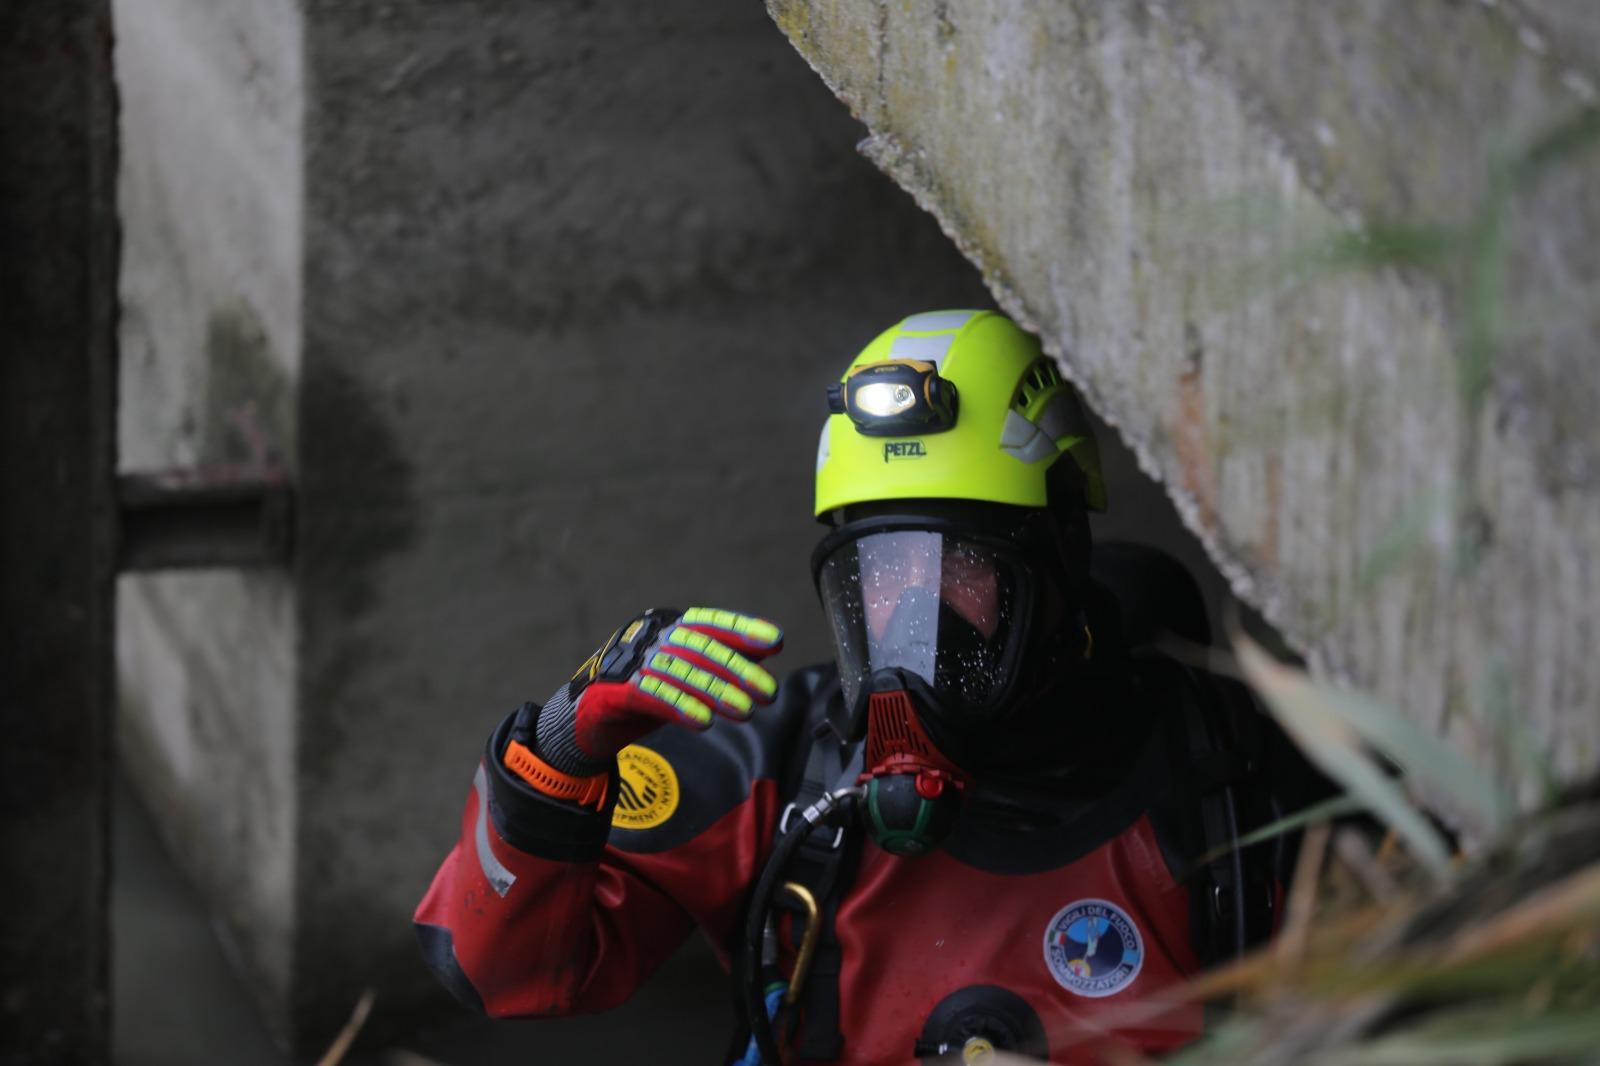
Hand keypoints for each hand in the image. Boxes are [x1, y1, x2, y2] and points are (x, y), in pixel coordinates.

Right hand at [508, 607, 784, 791]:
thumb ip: (719, 661)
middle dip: (737, 669)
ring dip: (715, 691)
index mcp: (664, 627)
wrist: (584, 726)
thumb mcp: (685, 677)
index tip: (776, 640)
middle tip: (768, 692)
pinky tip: (703, 720)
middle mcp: (645, 637)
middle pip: (698, 648)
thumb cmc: (641, 697)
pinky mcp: (611, 691)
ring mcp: (626, 662)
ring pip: (677, 671)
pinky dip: (678, 705)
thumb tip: (768, 646)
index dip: (741, 630)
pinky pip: (649, 694)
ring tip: (746, 711)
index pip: (707, 623)